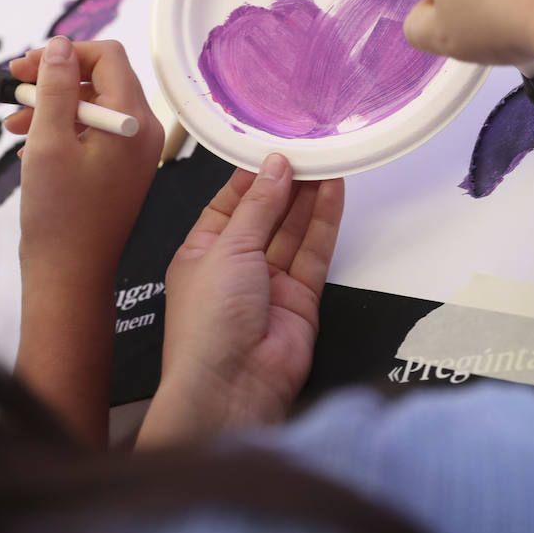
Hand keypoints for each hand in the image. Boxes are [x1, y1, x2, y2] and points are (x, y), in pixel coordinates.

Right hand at [6, 38, 163, 286]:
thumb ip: (54, 88)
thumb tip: (60, 46)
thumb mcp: (48, 141)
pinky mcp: (123, 168)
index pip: (107, 56)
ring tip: (12, 124)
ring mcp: (136, 151)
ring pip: (93, 105)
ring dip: (52, 105)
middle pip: (101, 78)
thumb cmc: (59, 214)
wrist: (70, 274)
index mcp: (134, 119)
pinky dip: (63, 129)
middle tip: (12, 90)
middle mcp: (144, 130)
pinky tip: (30, 145)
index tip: (23, 68)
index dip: (64, 54)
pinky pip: (95, 131)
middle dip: (54, 79)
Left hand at [138, 154, 343, 446]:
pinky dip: (325, 222)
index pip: (230, 203)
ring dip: (309, 197)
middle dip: (286, 183)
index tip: (274, 147)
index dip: (252, 176)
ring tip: (327, 158)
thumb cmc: (206, 326)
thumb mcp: (226, 249)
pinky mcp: (301, 298)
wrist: (231, 386)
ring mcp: (269, 283)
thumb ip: (258, 207)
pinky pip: (314, 252)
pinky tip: (333, 191)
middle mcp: (235, 267)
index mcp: (200, 253)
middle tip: (308, 147)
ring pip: (294, 231)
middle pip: (266, 214)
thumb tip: (275, 168)